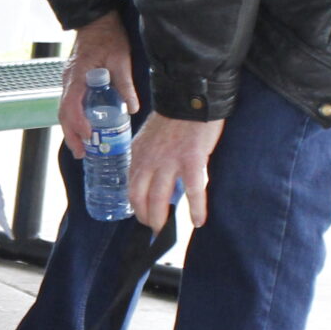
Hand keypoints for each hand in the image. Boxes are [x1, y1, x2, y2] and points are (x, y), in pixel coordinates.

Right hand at [59, 11, 137, 160]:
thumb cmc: (108, 36)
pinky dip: (74, 119)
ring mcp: (69, 80)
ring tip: (81, 148)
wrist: (96, 19)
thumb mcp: (121, 59)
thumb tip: (133, 109)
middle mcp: (68, 80)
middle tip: (81, 154)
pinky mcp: (74, 80)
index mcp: (78, 75)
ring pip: (65, 110)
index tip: (89, 136)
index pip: (71, 105)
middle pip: (63, 113)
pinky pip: (70, 104)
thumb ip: (125, 83)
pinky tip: (84, 129)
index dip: (78, 123)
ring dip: (71, 130)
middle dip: (71, 135)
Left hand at [129, 114, 221, 229]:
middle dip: (146, 218)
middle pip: (140, 198)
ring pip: (160, 199)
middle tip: (155, 228)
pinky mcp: (192, 161)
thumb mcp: (149, 139)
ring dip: (162, 219)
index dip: (136, 207)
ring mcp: (170, 161)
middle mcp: (150, 161)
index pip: (131, 189)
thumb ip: (148, 159)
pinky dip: (196, 209)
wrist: (190, 98)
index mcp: (139, 155)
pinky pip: (193, 191)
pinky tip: (199, 221)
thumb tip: (152, 181)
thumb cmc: (173, 120)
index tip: (144, 216)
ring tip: (166, 231)